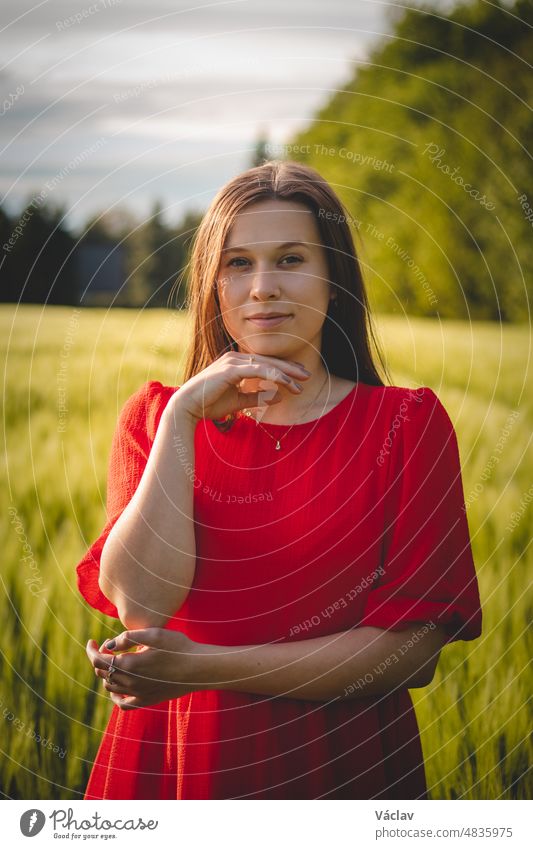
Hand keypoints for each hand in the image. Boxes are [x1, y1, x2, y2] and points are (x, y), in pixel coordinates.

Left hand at [85, 628, 200, 709]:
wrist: (199, 668)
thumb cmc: (178, 647)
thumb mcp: (154, 634)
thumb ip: (129, 637)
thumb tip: (109, 644)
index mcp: (129, 664)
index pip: (98, 660)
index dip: (91, 650)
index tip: (91, 642)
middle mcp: (130, 682)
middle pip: (102, 673)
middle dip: (100, 659)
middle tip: (108, 648)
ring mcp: (138, 693)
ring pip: (110, 687)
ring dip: (107, 674)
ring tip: (115, 662)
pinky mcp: (147, 700)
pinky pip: (123, 704)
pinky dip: (115, 697)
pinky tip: (118, 689)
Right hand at [170, 351, 311, 422]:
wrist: (187, 407)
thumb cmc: (209, 404)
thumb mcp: (238, 401)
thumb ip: (257, 397)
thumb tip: (279, 396)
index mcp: (236, 363)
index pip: (265, 363)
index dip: (283, 369)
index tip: (299, 376)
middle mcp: (235, 358)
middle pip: (269, 361)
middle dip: (290, 368)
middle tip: (307, 375)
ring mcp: (233, 362)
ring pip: (266, 365)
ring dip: (286, 374)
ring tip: (301, 383)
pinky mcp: (231, 369)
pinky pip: (259, 371)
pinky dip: (274, 376)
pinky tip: (287, 383)